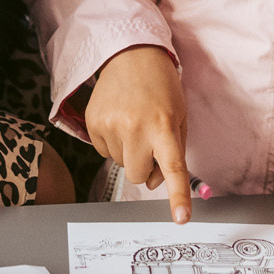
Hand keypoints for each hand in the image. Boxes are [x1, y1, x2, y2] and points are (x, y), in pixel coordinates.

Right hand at [84, 45, 191, 223]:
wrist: (130, 54)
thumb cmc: (160, 86)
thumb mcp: (178, 115)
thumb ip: (173, 150)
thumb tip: (153, 182)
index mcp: (163, 126)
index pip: (173, 168)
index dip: (177, 196)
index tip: (181, 219)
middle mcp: (135, 128)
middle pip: (138, 176)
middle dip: (144, 167)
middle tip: (150, 142)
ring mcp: (110, 126)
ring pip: (119, 164)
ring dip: (128, 151)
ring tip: (133, 121)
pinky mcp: (92, 123)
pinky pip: (103, 151)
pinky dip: (112, 142)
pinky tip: (119, 120)